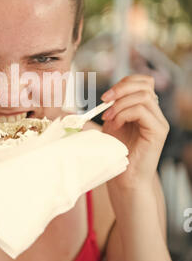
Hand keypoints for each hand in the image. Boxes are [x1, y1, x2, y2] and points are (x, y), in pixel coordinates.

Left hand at [100, 74, 168, 190]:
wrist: (125, 178)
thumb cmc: (118, 153)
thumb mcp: (112, 124)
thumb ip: (112, 107)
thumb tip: (102, 94)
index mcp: (146, 109)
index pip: (143, 82)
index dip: (124, 83)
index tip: (106, 96)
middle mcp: (156, 113)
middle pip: (145, 84)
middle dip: (121, 88)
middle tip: (104, 100)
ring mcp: (159, 122)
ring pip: (143, 96)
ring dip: (120, 104)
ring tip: (108, 118)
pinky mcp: (158, 131)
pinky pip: (142, 111)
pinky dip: (124, 114)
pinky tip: (116, 125)